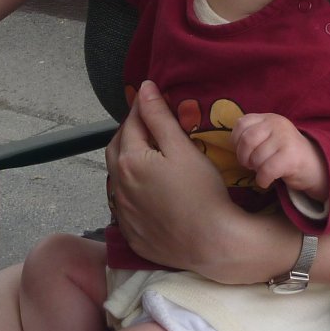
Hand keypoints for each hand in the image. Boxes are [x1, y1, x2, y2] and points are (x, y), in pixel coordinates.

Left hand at [105, 81, 232, 272]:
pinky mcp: (132, 235)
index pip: (130, 125)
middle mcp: (118, 188)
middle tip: (145, 125)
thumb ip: (159, 117)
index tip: (149, 100)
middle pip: (116, 150)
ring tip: (146, 156)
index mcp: (129, 162)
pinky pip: (124, 207)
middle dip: (128, 133)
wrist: (212, 243)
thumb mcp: (182, 148)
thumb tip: (144, 88)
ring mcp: (124, 214)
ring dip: (126, 164)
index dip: (140, 110)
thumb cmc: (202, 191)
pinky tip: (147, 192)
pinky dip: (131, 193)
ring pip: (117, 179)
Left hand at [232, 112, 328, 200]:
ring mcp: (285, 139)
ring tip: (263, 170)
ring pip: (257, 158)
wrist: (315, 165)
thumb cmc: (285, 153)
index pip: (242, 123)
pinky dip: (262, 180)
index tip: (243, 151)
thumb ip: (253, 134)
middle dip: (243, 157)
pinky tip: (266, 181)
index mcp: (269, 118)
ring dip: (256, 170)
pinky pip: (266, 170)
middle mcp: (277, 124)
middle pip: (247, 140)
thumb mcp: (269, 136)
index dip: (236, 140)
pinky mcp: (291, 156)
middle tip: (249, 165)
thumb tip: (233, 145)